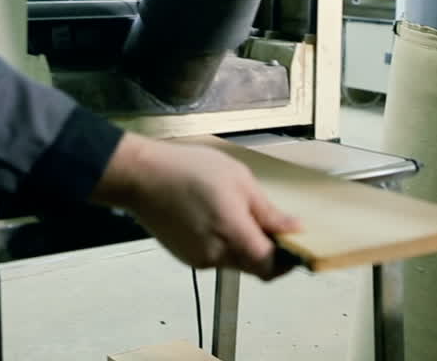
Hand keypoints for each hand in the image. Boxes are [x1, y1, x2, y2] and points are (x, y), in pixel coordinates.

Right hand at [91, 133, 301, 279]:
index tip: (294, 245)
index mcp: (233, 234)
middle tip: (267, 222)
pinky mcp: (185, 257)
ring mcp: (198, 259)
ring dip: (243, 245)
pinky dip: (223, 244)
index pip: (270, 266)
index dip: (287, 261)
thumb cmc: (190, 169)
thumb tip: (295, 229)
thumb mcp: (239, 180)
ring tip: (234, 211)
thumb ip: (268, 211)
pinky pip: (215, 257)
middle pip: (253, 266)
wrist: (142, 176)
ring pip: (234, 262)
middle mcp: (216, 255)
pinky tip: (214, 217)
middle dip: (266, 250)